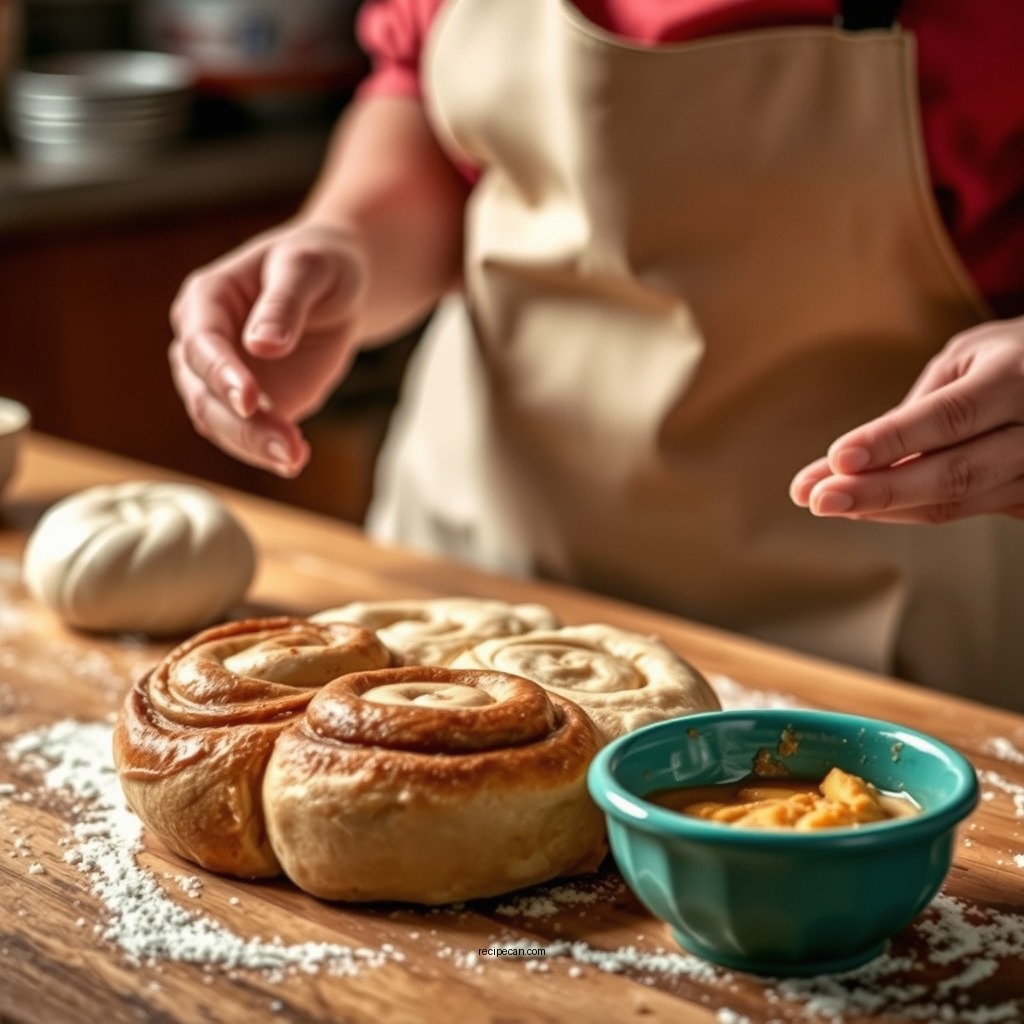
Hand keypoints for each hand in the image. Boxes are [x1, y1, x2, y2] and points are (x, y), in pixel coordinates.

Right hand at [169, 220, 367, 475]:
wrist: (337, 284)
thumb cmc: (317, 262)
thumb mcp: (306, 269)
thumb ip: (284, 305)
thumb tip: (262, 345)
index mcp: (205, 300)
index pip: (201, 345)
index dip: (222, 375)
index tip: (250, 401)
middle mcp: (204, 344)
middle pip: (203, 396)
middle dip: (241, 426)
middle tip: (284, 449)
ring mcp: (224, 379)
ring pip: (221, 424)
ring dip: (254, 447)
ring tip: (295, 459)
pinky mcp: (252, 405)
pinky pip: (248, 435)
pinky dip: (267, 451)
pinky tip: (295, 458)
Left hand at [790, 316, 1023, 522]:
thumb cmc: (1007, 359)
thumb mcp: (964, 360)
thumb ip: (915, 410)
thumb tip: (842, 461)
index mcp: (1017, 377)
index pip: (950, 416)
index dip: (892, 440)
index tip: (838, 459)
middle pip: (955, 473)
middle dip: (879, 491)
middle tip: (819, 499)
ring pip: (956, 503)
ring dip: (883, 507)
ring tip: (827, 502)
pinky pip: (962, 512)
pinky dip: (907, 511)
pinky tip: (864, 507)